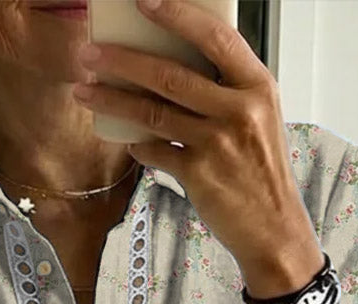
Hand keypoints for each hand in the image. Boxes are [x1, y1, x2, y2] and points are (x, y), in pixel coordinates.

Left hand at [73, 0, 320, 283]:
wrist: (273, 227)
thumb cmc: (261, 170)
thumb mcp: (258, 118)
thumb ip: (225, 90)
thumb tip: (171, 64)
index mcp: (257, 86)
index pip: (215, 37)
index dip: (177, 15)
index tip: (143, 1)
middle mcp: (240, 110)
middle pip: (171, 74)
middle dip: (123, 60)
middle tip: (90, 53)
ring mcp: (218, 143)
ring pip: (153, 112)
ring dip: (112, 99)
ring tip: (84, 90)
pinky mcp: (199, 174)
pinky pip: (155, 152)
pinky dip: (137, 144)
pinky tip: (128, 141)